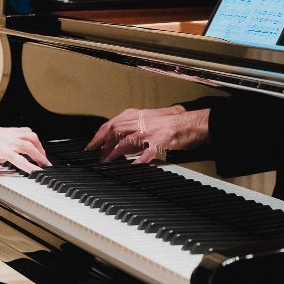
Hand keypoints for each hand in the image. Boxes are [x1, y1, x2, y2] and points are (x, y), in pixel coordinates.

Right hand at [0, 119, 49, 172]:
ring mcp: (1, 141)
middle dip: (40, 147)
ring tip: (43, 166)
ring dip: (38, 155)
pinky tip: (32, 171)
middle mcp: (3, 134)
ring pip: (27, 144)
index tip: (39, 149)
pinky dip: (27, 164)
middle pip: (29, 136)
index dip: (33, 140)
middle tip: (45, 160)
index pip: (22, 131)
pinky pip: (17, 157)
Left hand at [85, 105, 210, 162]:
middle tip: (97, 157)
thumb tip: (123, 142)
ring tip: (108, 163)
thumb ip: (136, 129)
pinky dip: (137, 161)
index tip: (91, 146)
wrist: (193, 122)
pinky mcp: (161, 142)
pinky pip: (146, 154)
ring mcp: (150, 131)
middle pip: (114, 131)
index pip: (111, 124)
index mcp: (138, 115)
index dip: (98, 136)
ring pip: (126, 142)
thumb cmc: (174, 122)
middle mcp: (141, 121)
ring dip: (114, 153)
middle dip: (102, 145)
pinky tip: (132, 168)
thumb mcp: (151, 120)